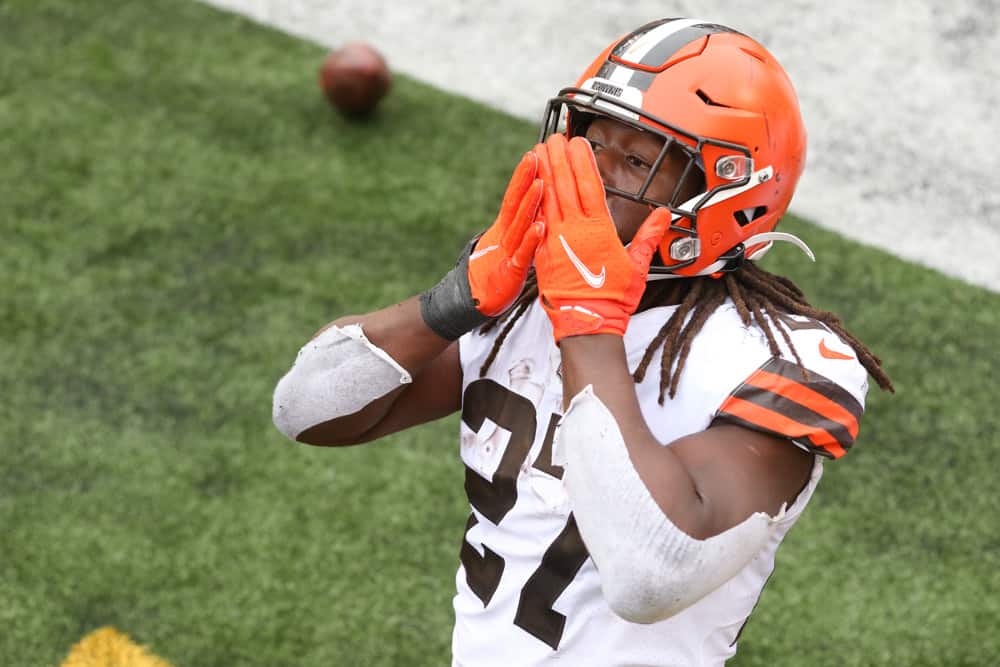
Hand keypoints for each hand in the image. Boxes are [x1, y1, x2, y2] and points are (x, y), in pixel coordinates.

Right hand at [467, 152, 544, 315]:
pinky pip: (523, 254)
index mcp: (505, 228)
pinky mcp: (510, 273)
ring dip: (530, 203)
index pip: (514, 197)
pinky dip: (531, 241)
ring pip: (519, 224)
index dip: (523, 176)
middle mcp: (504, 236)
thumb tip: (536, 210)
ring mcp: (506, 253)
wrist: (477, 302)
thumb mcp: (510, 246)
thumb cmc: (498, 273)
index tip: (534, 153)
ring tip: (541, 183)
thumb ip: (520, 227)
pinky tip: (540, 227)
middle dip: (525, 178)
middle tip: (536, 155)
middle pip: (515, 203)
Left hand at [532, 134, 670, 340]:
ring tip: (539, 151)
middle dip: (559, 158)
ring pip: (548, 198)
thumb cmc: (613, 298)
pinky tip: (531, 185)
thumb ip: (648, 236)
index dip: (582, 161)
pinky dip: (534, 198)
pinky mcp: (543, 252)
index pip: (589, 186)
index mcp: (600, 231)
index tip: (577, 142)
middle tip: (553, 137)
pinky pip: (537, 218)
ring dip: (543, 172)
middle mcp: (575, 231)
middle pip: (565, 185)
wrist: (586, 323)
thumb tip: (664, 214)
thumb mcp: (638, 266)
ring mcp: (556, 240)